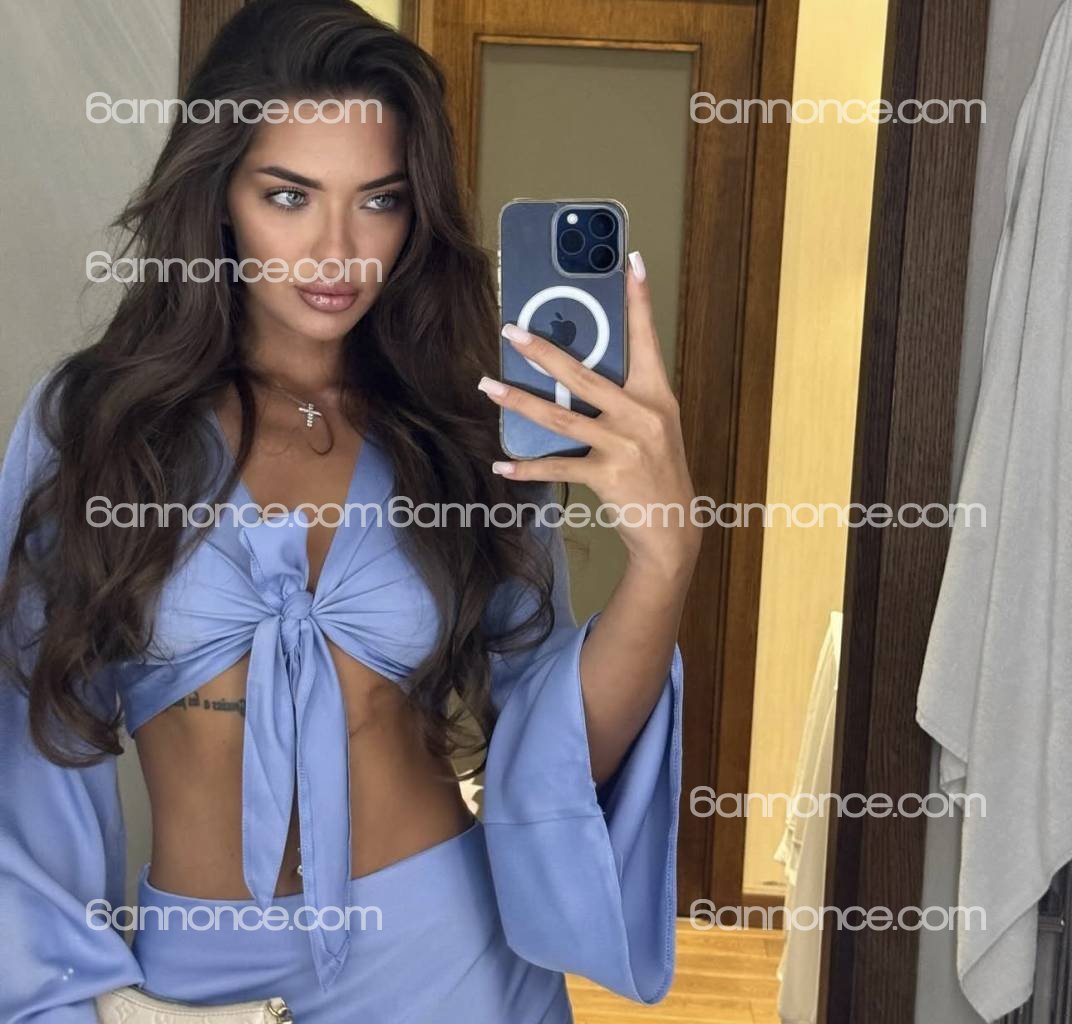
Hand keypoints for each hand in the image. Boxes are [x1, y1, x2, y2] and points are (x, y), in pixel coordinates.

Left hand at [477, 250, 700, 576]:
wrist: (672, 527)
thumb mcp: (652, 427)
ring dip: (518, 401)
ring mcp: (625, 445)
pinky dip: (528, 468)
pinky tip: (503, 465)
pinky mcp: (608, 475)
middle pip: (584, 374)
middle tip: (511, 330)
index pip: (647, 339)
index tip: (632, 262)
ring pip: (561, 417)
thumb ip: (622, 400)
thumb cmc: (658, 472)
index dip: (639, 300)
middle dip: (543, 350)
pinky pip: (558, 467)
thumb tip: (572, 376)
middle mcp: (642, 415)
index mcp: (656, 396)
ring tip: (487, 385)